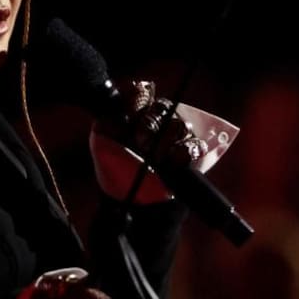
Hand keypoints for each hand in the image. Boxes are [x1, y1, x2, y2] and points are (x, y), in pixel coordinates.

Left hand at [90, 81, 238, 203]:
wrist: (129, 205)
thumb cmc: (114, 172)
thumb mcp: (102, 144)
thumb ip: (109, 119)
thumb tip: (123, 100)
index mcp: (136, 114)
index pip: (143, 93)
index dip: (137, 100)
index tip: (130, 115)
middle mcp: (158, 122)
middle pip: (164, 107)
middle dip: (151, 122)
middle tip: (140, 141)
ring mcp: (176, 139)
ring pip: (180, 125)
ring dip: (166, 140)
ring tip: (155, 158)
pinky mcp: (191, 156)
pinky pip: (196, 145)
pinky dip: (185, 152)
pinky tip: (172, 163)